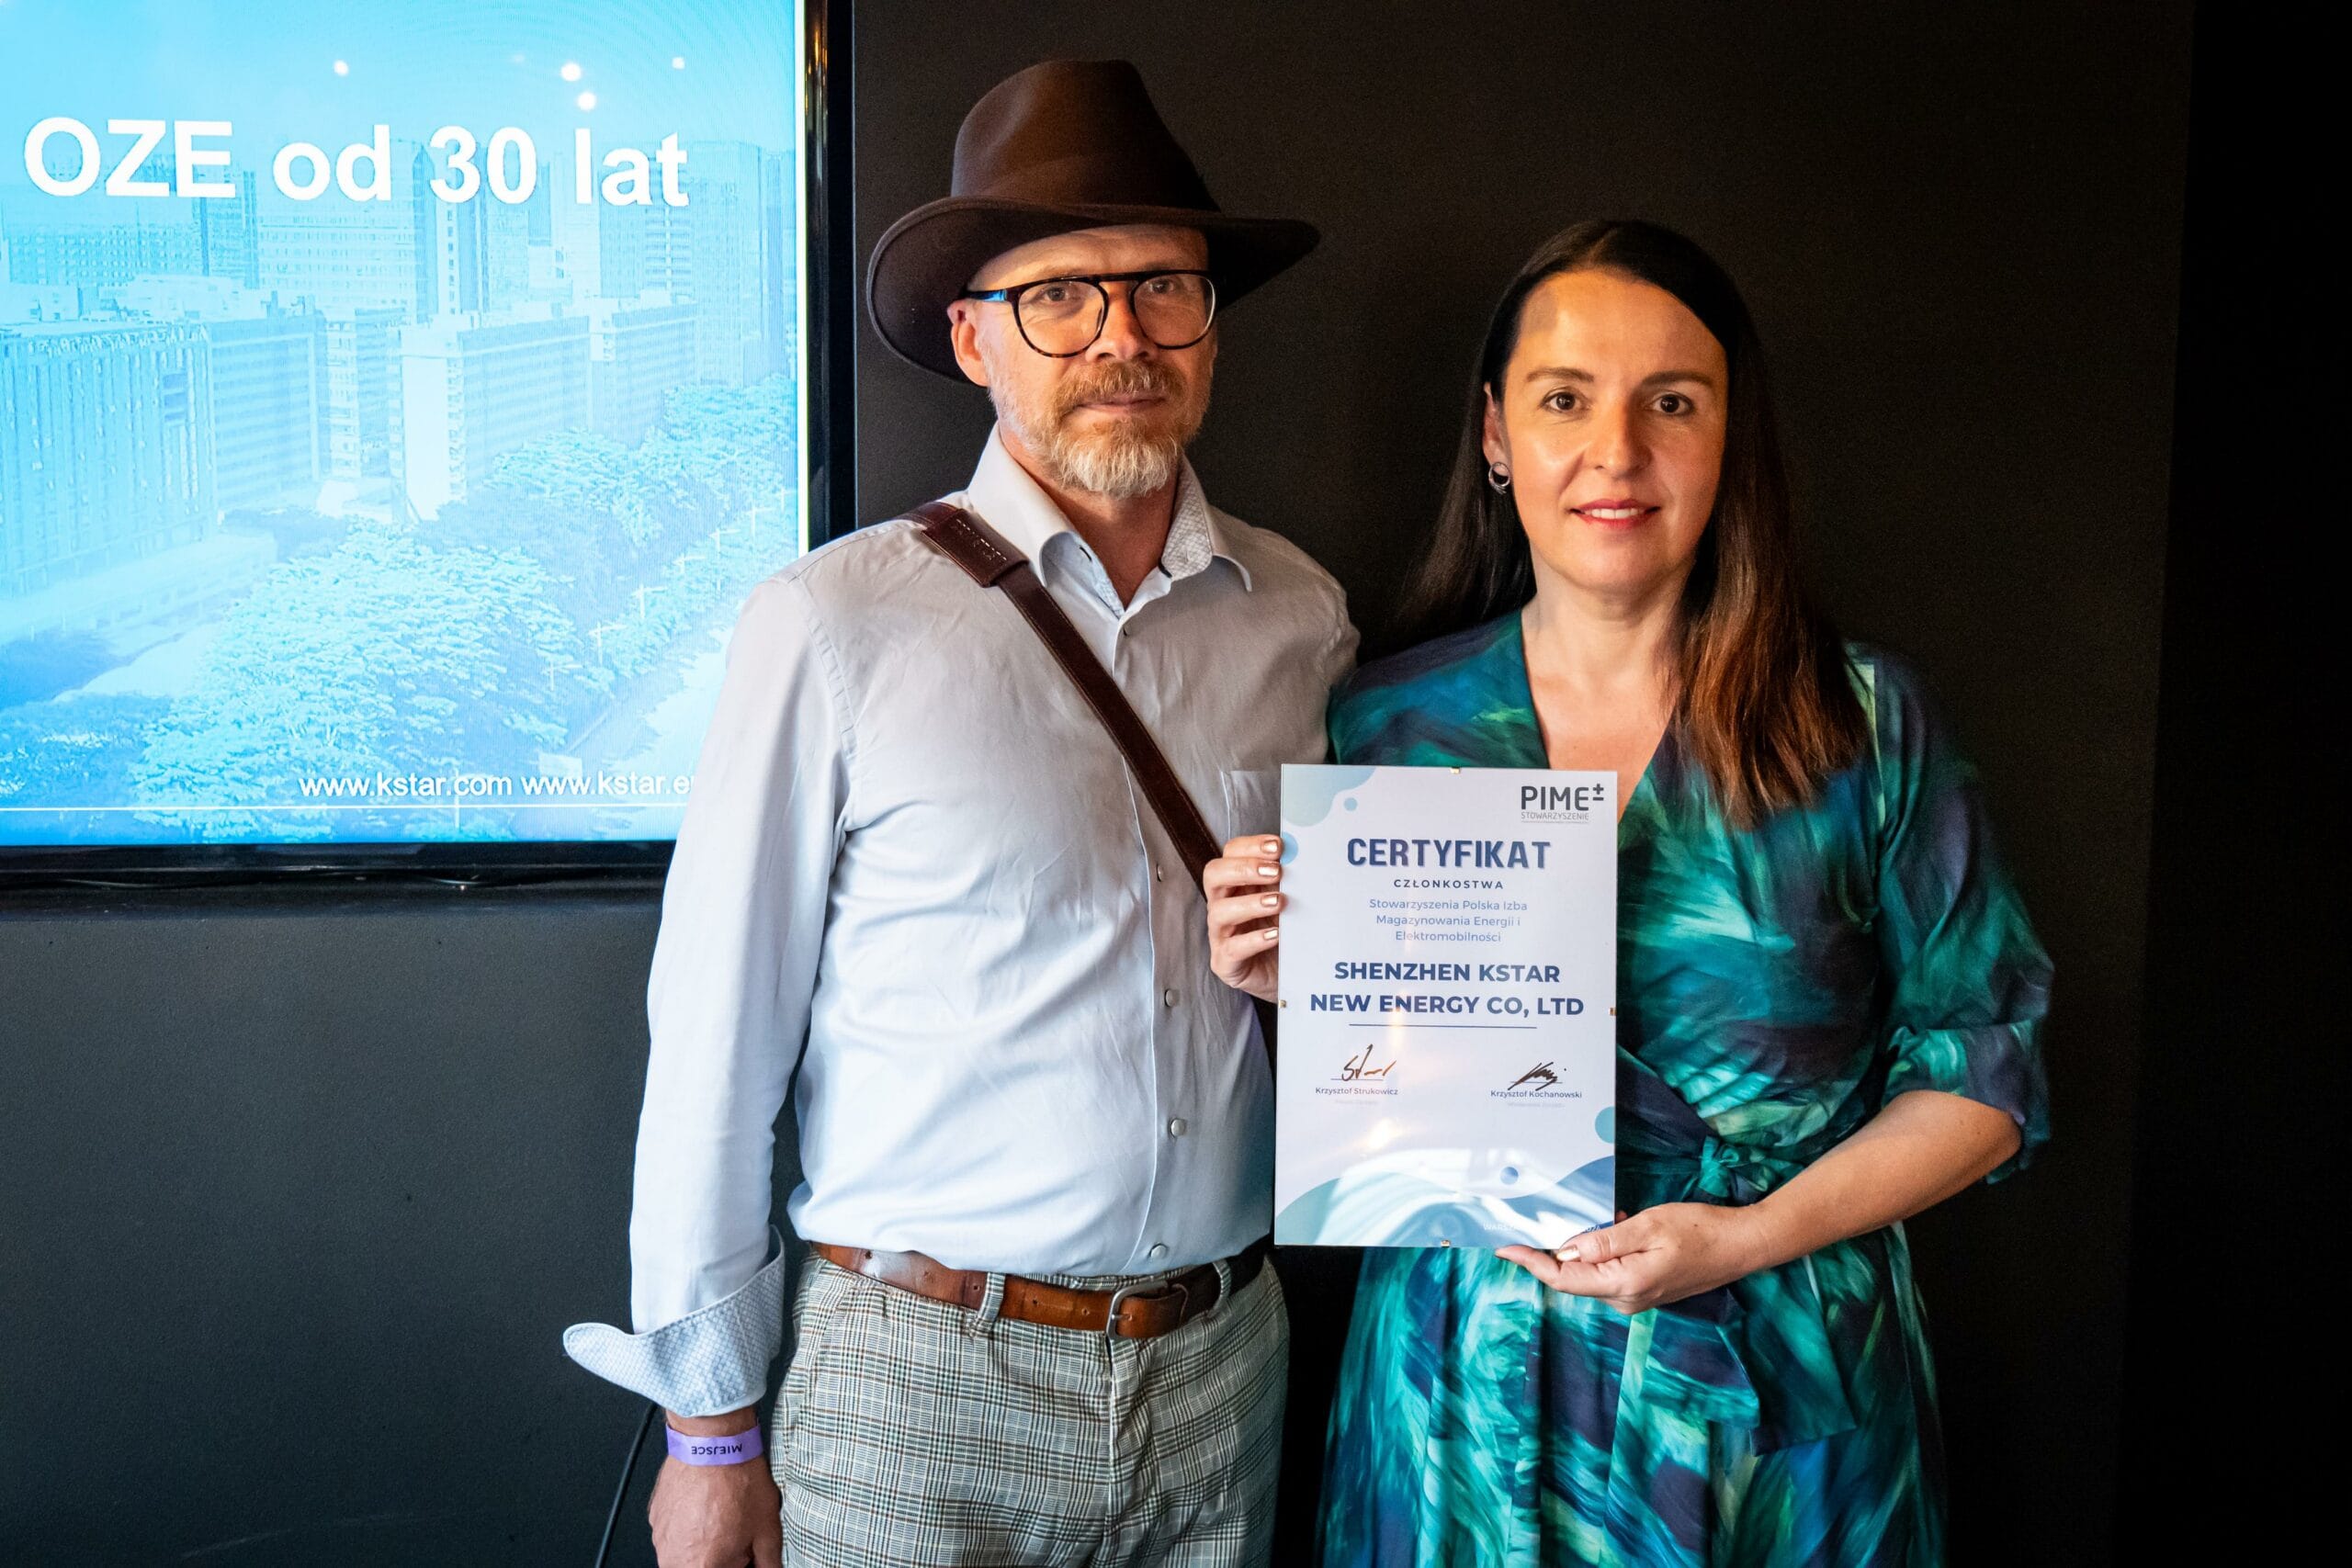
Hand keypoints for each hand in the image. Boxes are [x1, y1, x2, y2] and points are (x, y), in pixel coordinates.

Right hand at [649, 1412, 780, 1567]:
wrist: (713, 1442)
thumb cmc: (737, 1481)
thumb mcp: (767, 1530)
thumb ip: (768, 1563)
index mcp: (701, 1567)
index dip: (739, 1565)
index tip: (745, 1556)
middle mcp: (674, 1558)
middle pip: (699, 1567)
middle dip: (720, 1560)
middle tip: (737, 1537)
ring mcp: (660, 1538)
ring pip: (684, 1555)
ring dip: (703, 1546)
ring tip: (722, 1518)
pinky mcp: (655, 1518)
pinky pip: (673, 1534)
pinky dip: (689, 1528)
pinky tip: (706, 1508)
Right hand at [1205, 834, 1284, 1001]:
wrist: (1288, 975)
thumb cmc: (1285, 933)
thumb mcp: (1288, 901)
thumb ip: (1289, 880)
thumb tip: (1304, 855)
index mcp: (1236, 883)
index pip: (1230, 853)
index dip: (1251, 846)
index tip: (1278, 847)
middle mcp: (1222, 904)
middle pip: (1214, 874)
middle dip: (1245, 868)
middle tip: (1276, 871)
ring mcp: (1220, 933)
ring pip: (1219, 911)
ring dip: (1250, 903)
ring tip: (1279, 902)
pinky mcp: (1225, 961)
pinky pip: (1232, 948)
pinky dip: (1254, 939)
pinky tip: (1276, 934)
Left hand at [1498, 1203, 1768, 1314]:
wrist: (1742, 1246)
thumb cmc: (1700, 1230)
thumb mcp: (1649, 1226)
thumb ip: (1605, 1241)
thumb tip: (1565, 1249)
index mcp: (1624, 1285)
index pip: (1564, 1277)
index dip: (1531, 1262)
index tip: (1504, 1247)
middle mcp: (1625, 1299)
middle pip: (1571, 1279)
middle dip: (1544, 1256)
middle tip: (1520, 1228)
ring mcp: (1635, 1297)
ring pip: (1588, 1275)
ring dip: (1571, 1251)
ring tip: (1552, 1224)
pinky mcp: (1644, 1289)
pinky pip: (1606, 1273)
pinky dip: (1593, 1253)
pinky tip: (1595, 1229)